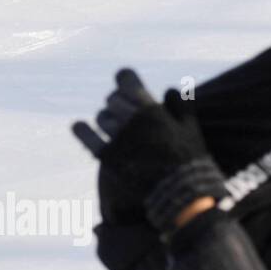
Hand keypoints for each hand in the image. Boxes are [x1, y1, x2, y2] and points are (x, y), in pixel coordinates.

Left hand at [73, 69, 215, 213]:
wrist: (177, 191)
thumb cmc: (188, 158)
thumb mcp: (191, 129)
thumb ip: (181, 106)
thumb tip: (169, 89)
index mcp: (151, 109)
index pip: (128, 83)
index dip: (124, 77)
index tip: (124, 78)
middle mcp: (130, 120)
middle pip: (113, 100)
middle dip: (118, 100)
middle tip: (123, 105)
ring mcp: (117, 138)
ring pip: (102, 118)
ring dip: (107, 117)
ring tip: (114, 122)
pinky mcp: (107, 156)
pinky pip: (88, 138)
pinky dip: (82, 130)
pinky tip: (79, 126)